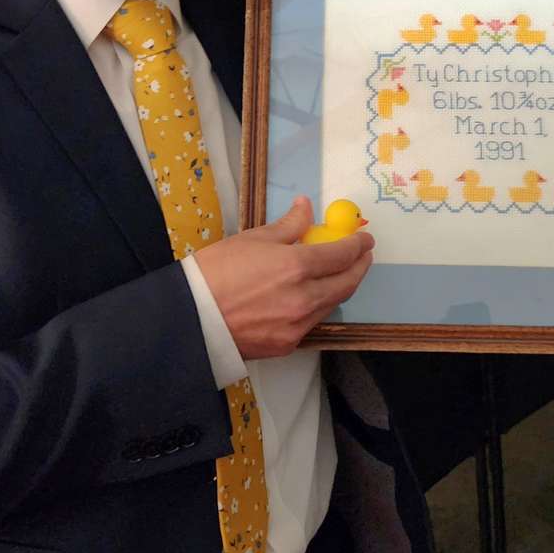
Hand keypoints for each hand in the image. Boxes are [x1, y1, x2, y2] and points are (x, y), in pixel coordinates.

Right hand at [192, 196, 374, 358]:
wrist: (190, 317)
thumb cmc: (216, 271)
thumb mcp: (252, 238)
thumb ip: (288, 225)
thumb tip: (305, 208)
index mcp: (297, 266)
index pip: (342, 254)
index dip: (357, 245)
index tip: (363, 238)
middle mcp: (304, 298)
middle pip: (347, 283)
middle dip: (360, 267)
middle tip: (362, 255)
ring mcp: (298, 324)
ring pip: (332, 304)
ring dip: (341, 287)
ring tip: (339, 273)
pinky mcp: (287, 344)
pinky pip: (312, 322)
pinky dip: (318, 305)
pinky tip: (312, 296)